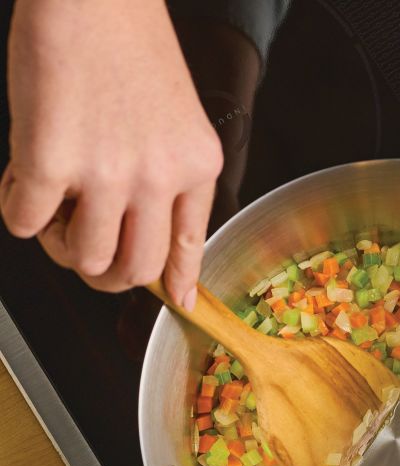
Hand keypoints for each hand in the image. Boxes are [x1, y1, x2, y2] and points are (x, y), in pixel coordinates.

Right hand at [1, 0, 222, 308]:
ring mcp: (105, 173)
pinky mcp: (47, 160)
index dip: (178, 281)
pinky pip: (26, 225)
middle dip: (109, 276)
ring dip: (62, 248)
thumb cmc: (129, 45)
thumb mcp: (179, 120)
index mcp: (195, 168)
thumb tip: (152, 237)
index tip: (176, 301)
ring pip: (85, 258)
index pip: (188, 246)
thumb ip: (172, 179)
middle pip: (137, 270)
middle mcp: (157, 178)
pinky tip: (20, 183)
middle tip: (89, 256)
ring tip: (55, 213)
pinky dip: (19, 213)